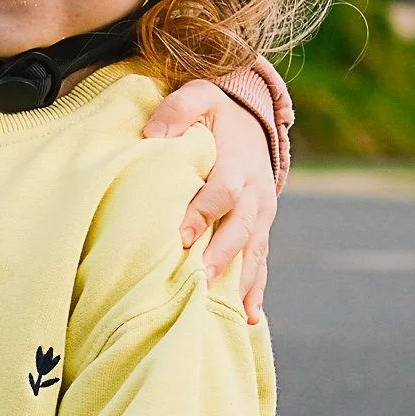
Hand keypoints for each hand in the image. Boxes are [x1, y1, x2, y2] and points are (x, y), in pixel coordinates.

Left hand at [144, 79, 276, 320]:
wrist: (252, 119)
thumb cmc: (215, 112)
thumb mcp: (198, 96)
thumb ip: (177, 110)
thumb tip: (152, 135)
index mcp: (238, 162)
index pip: (223, 191)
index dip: (204, 212)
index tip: (182, 235)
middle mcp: (256, 193)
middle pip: (242, 228)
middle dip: (223, 255)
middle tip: (202, 279)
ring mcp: (261, 216)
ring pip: (255, 252)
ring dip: (244, 282)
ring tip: (232, 313)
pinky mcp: (260, 230)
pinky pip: (260, 263)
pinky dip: (256, 291)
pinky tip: (249, 319)